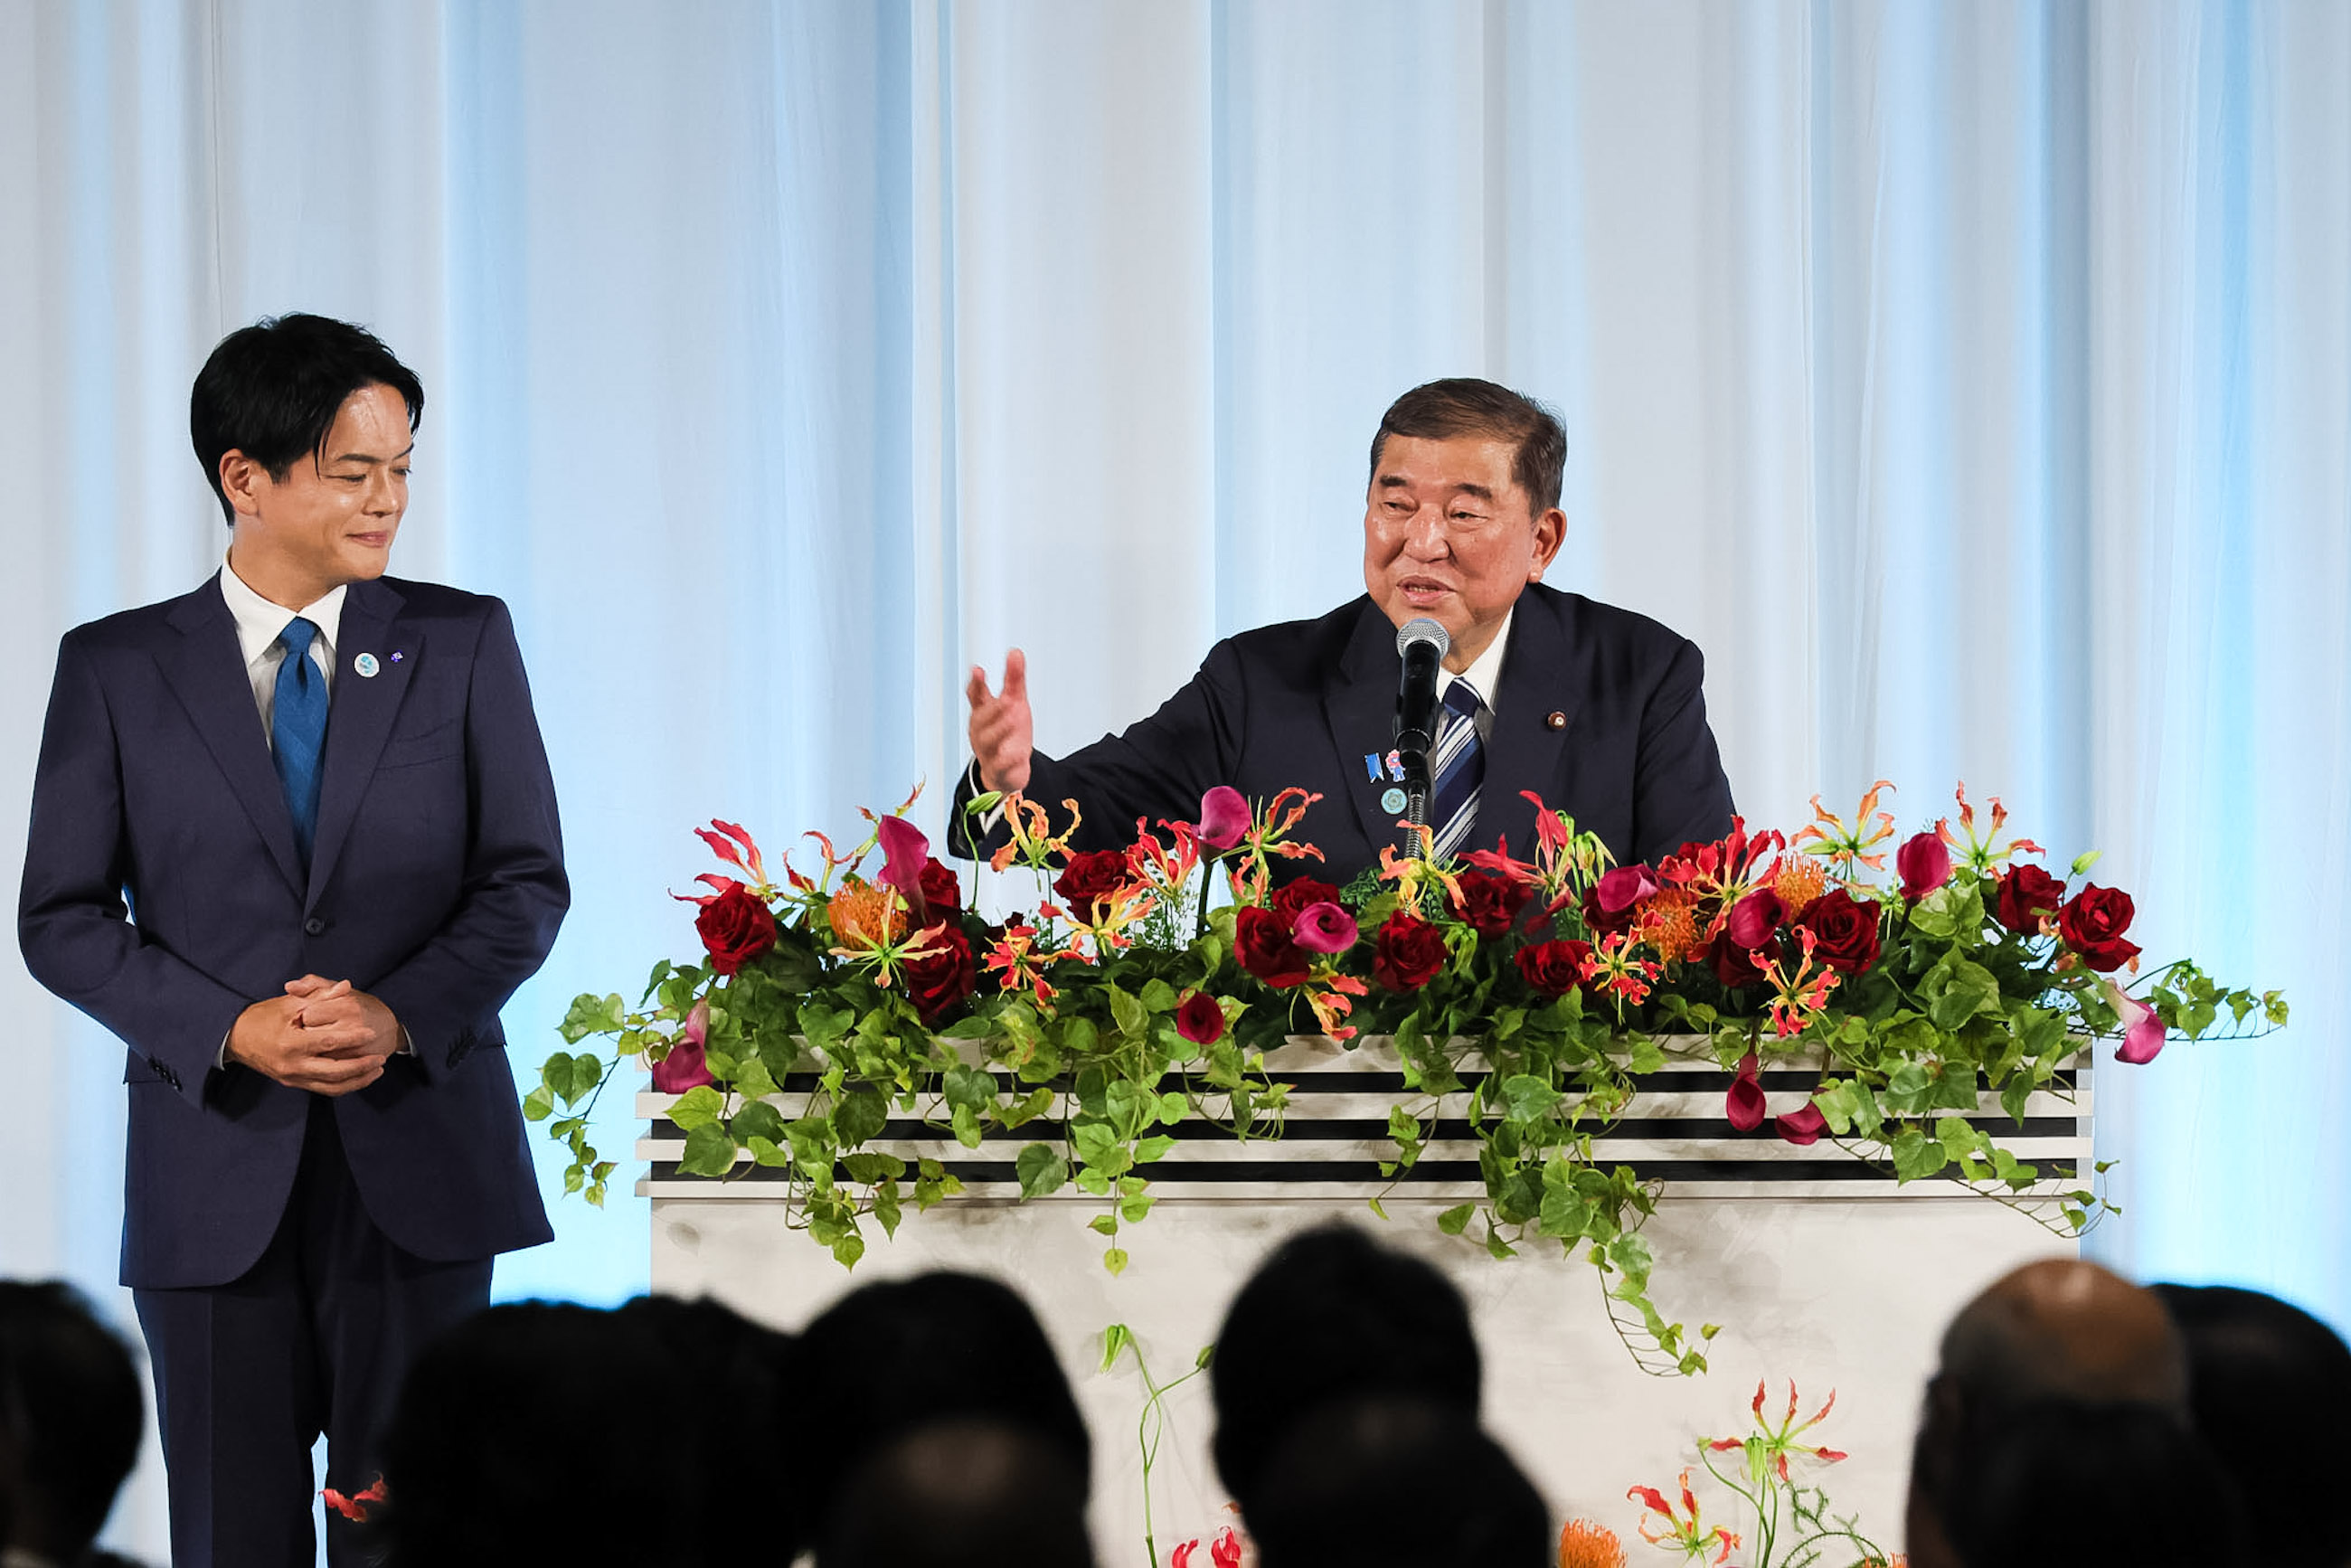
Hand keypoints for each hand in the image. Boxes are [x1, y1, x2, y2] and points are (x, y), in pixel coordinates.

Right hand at [227, 983, 391, 1095]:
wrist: (235, 1038)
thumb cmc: (263, 1017)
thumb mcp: (289, 1003)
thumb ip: (320, 996)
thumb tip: (346, 986)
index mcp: (290, 1043)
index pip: (328, 1043)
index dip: (352, 1038)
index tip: (371, 1033)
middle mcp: (292, 1065)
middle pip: (334, 1072)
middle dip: (361, 1066)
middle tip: (380, 1057)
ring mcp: (292, 1077)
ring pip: (331, 1086)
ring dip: (357, 1080)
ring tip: (377, 1070)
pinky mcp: (293, 1083)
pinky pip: (323, 1089)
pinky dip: (343, 1085)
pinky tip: (359, 1077)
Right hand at [965, 648, 1033, 794]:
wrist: (1006, 770)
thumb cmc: (1007, 731)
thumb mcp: (1013, 703)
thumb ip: (1013, 679)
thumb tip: (1015, 652)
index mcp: (983, 712)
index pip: (976, 696)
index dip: (976, 684)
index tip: (978, 670)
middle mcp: (982, 731)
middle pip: (982, 719)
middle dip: (993, 709)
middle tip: (1006, 699)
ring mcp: (989, 751)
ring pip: (990, 741)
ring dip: (1001, 730)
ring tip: (1013, 719)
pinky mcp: (999, 769)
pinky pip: (1001, 765)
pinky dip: (1009, 759)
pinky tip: (1020, 753)